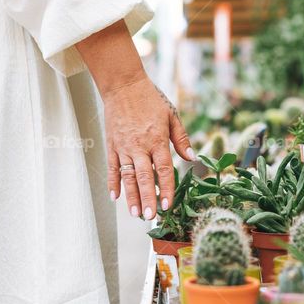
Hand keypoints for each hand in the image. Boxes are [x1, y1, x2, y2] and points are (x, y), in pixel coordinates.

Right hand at [75, 20, 193, 219]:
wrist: (123, 85)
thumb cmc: (150, 99)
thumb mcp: (171, 115)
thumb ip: (181, 138)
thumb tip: (192, 157)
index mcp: (157, 140)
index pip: (164, 169)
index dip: (167, 189)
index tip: (168, 205)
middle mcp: (139, 146)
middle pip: (145, 178)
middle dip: (148, 199)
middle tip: (150, 217)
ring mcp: (123, 147)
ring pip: (128, 176)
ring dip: (131, 196)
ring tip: (134, 213)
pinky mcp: (112, 145)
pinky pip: (112, 167)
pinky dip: (113, 182)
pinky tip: (115, 197)